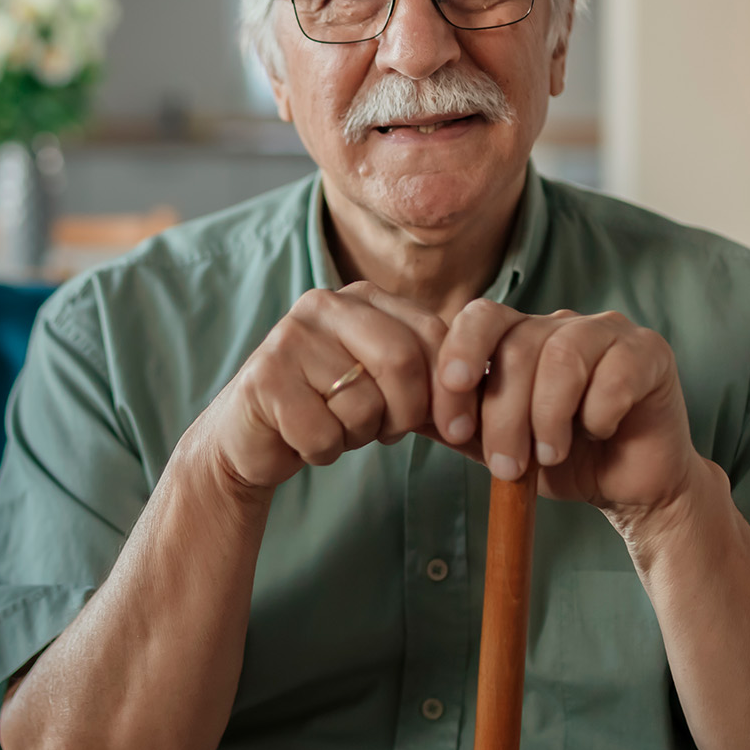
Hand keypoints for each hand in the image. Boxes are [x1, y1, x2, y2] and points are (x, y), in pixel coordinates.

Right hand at [192, 284, 446, 490]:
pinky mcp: (263, 379)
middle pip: (402, 361)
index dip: (453, 390)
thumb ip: (436, 383)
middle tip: (388, 433)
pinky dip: (322, 451)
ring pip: (363, 404)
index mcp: (363, 297)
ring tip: (334, 427)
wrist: (249, 437)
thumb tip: (500, 397)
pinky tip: (302, 438)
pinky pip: (323, 433)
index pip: (433, 334)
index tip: (456, 430)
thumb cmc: (328, 409)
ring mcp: (288, 338)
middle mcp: (324, 304)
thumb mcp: (387, 387)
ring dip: (357, 435)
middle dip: (407, 414)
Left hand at [424, 301, 697, 512]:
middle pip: (517, 348)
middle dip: (504, 415)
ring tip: (548, 457)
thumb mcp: (492, 445)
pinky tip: (598, 433)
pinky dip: (598, 412)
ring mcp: (607, 332)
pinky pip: (614, 373)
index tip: (453, 425)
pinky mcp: (649, 352)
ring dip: (548, 418)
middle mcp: (559, 324)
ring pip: (562, 357)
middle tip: (506, 466)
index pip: (479, 318)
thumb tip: (395, 408)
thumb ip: (451, 422)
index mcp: (517, 336)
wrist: (626, 487)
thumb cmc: (557, 460)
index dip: (460, 362)